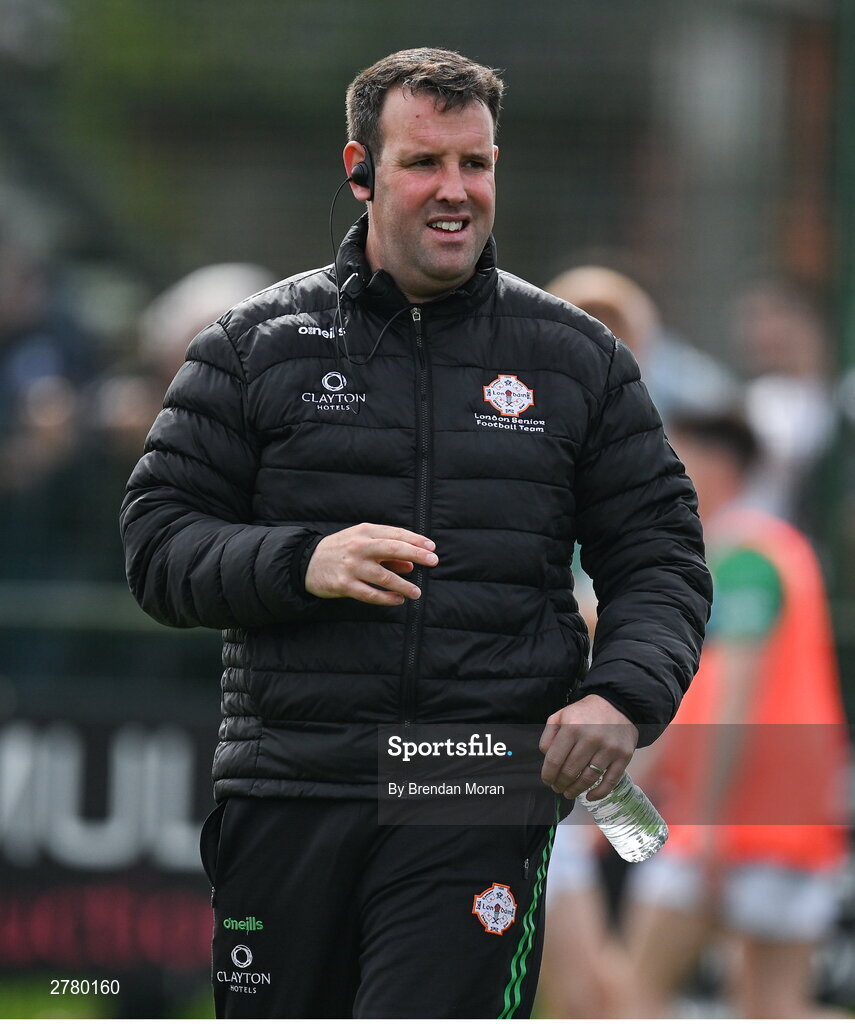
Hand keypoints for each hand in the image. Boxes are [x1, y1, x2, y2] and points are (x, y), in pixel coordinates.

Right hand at [304, 523, 437, 605]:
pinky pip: (371, 594)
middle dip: (416, 554)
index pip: (395, 534)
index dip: (415, 540)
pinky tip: (398, 600)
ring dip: (404, 585)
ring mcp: (351, 567)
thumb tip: (412, 564)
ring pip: (384, 576)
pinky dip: (387, 598)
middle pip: (392, 549)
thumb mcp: (362, 543)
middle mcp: (358, 547)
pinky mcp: (345, 585)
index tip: (431, 547)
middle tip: (434, 561)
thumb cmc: (341, 551)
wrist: (306, 562)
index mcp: (364, 532)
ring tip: (417, 592)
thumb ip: (386, 552)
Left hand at [539, 694, 638, 799]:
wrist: (618, 705)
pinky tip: (589, 796)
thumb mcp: (561, 715)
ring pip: (588, 778)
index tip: (547, 780)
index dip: (548, 774)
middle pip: (570, 771)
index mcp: (572, 727)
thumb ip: (549, 735)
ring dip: (576, 790)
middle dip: (560, 784)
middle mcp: (591, 738)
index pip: (555, 759)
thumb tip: (546, 757)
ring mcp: (609, 748)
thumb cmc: (585, 712)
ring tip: (569, 793)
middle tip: (557, 788)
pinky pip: (610, 781)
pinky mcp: (624, 756)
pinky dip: (599, 793)